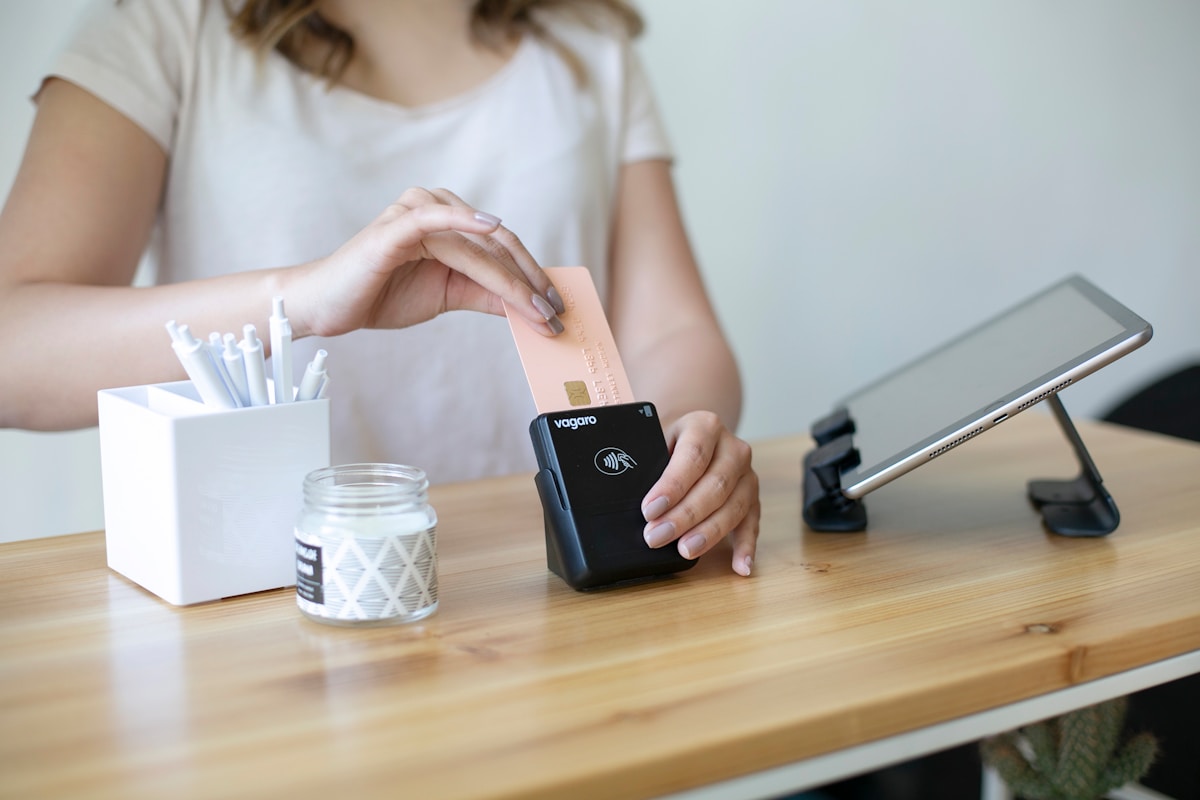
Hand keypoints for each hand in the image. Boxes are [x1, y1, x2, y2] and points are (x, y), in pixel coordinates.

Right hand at [286, 187, 564, 337]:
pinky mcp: (395, 225)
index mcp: (449, 223)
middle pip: (497, 244)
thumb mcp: (447, 296)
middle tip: (554, 313)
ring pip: (477, 245)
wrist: (330, 306)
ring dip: (511, 277)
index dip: (532, 278)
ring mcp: (415, 214)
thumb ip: (486, 294)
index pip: (502, 249)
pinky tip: (492, 226)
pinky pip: (434, 219)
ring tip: (535, 306)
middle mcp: (436, 209)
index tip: (557, 310)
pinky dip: (464, 219)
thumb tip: (530, 307)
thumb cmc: (382, 294)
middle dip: (530, 282)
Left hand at [641, 411, 759, 575]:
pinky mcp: (753, 497)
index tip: (649, 510)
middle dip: (684, 516)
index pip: (692, 456)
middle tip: (656, 537)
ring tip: (685, 551)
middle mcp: (733, 448)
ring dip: (709, 533)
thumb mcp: (655, 439)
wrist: (696, 436)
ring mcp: (747, 474)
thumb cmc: (669, 442)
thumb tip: (625, 494)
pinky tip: (739, 566)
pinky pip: (752, 523)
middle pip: (715, 485)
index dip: (672, 486)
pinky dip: (746, 546)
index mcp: (706, 426)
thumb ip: (645, 462)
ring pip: (735, 506)